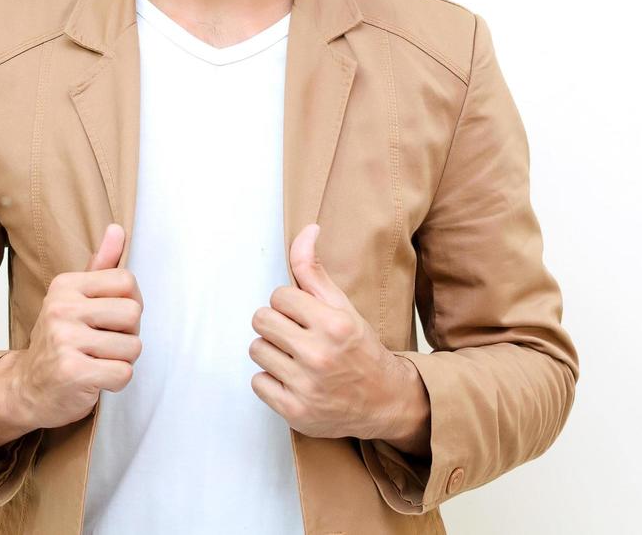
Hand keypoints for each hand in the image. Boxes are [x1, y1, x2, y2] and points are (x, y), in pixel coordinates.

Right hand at [6, 223, 143, 429]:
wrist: (27, 388)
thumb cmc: (60, 341)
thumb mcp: (75, 299)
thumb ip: (100, 266)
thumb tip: (118, 229)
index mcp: (66, 285)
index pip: (127, 281)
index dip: (129, 304)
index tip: (109, 319)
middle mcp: (62, 308)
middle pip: (133, 313)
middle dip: (128, 334)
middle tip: (103, 344)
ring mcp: (65, 340)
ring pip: (132, 347)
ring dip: (121, 360)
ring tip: (96, 361)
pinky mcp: (72, 372)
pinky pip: (123, 373)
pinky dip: (116, 382)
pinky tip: (94, 379)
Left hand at [248, 223, 409, 440]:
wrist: (385, 401)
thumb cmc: (360, 349)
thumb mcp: (342, 306)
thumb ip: (315, 270)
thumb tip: (306, 230)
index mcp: (333, 324)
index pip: (278, 295)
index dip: (288, 304)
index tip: (303, 316)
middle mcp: (320, 355)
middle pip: (261, 321)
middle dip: (276, 325)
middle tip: (296, 336)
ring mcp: (306, 386)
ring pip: (257, 350)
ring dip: (271, 353)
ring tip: (295, 358)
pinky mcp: (295, 411)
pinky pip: (257, 383)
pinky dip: (271, 381)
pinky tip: (292, 380)